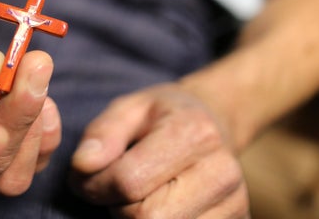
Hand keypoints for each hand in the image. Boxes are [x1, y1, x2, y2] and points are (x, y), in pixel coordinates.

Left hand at [70, 84, 248, 217]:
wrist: (215, 124)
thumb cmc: (163, 117)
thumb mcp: (129, 109)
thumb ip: (103, 134)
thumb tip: (83, 166)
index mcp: (195, 133)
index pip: (129, 181)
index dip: (95, 185)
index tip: (88, 176)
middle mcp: (222, 171)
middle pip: (147, 217)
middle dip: (117, 207)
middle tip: (112, 190)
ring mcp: (235, 204)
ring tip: (137, 197)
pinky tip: (158, 208)